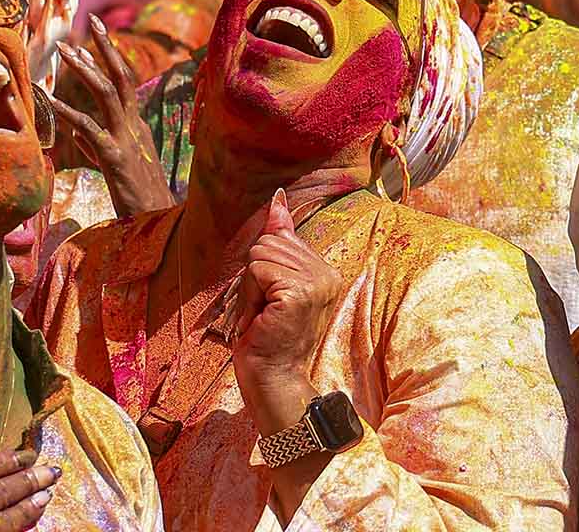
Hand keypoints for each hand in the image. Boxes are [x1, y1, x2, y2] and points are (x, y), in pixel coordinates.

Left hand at [51, 14, 175, 216]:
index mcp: (136, 127)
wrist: (160, 224)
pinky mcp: (117, 159)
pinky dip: (72, 114)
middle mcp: (134, 127)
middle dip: (106, 48)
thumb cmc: (139, 199)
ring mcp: (127, 141)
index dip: (110, 56)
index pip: (124, 83)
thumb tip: (77, 131)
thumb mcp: (118, 166)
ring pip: (108, 94)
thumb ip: (97, 145)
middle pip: (121, 78)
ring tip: (66, 50)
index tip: (95, 34)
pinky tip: (54, 104)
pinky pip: (92, 130)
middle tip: (90, 22)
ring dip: (86, 69)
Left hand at [231, 189, 342, 437]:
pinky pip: (257, 270)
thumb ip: (279, 240)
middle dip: (254, 277)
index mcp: (326, 270)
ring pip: (260, 254)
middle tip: (264, 311)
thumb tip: (278, 199)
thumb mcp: (272, 283)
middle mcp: (328, 273)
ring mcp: (317, 282)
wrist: (272, 378)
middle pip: (268, 243)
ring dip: (251, 287)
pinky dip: (250, 295)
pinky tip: (261, 319)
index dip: (263, 270)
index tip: (272, 302)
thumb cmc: (268, 336)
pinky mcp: (299, 292)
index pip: (279, 239)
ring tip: (263, 315)